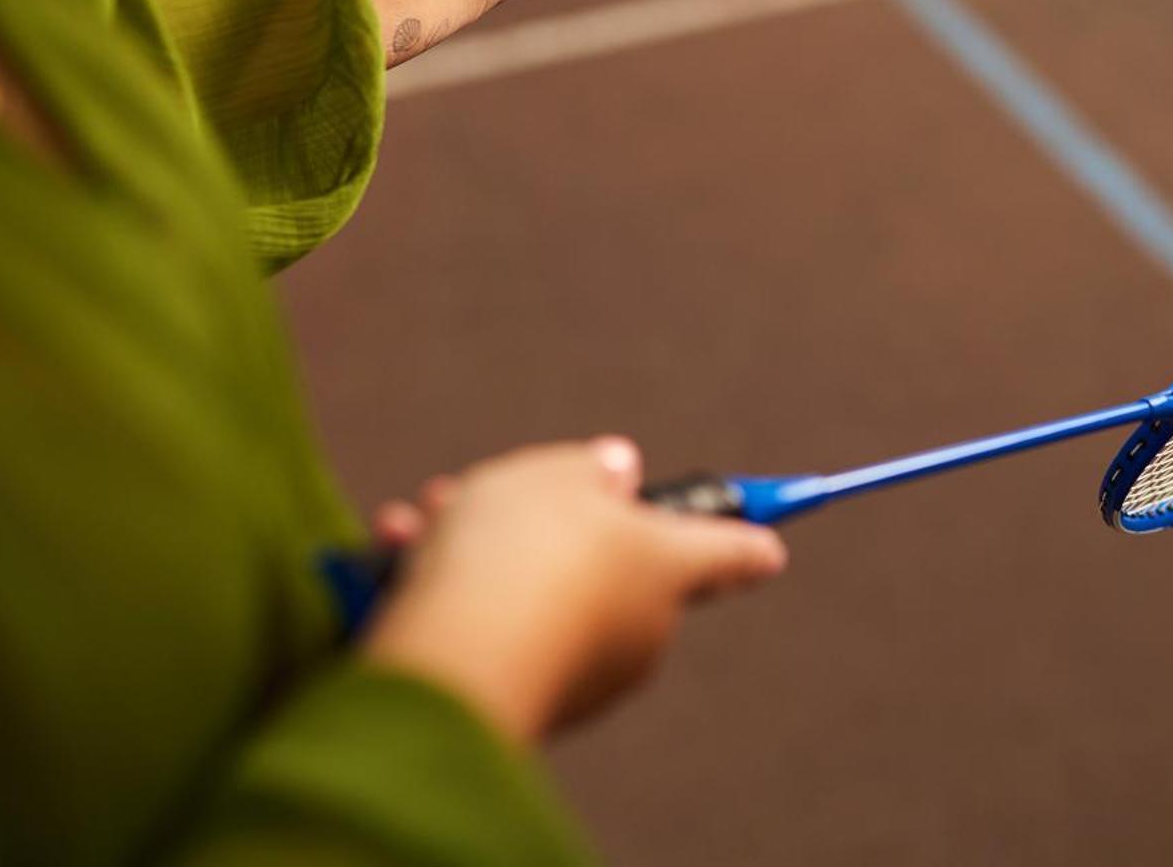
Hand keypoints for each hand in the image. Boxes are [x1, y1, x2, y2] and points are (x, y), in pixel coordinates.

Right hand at [361, 437, 785, 742]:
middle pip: (607, 562)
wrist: (461, 654)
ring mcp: (589, 673)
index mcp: (670, 563)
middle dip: (542, 524)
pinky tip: (399, 562)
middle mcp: (642, 628)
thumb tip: (617, 472)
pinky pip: (496, 631)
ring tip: (426, 521)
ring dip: (479, 553)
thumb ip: (591, 469)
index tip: (773, 546)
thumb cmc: (521, 551)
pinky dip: (450, 594)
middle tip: (485, 491)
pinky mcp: (531, 704)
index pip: (728, 550)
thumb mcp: (555, 474)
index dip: (748, 539)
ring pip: (538, 592)